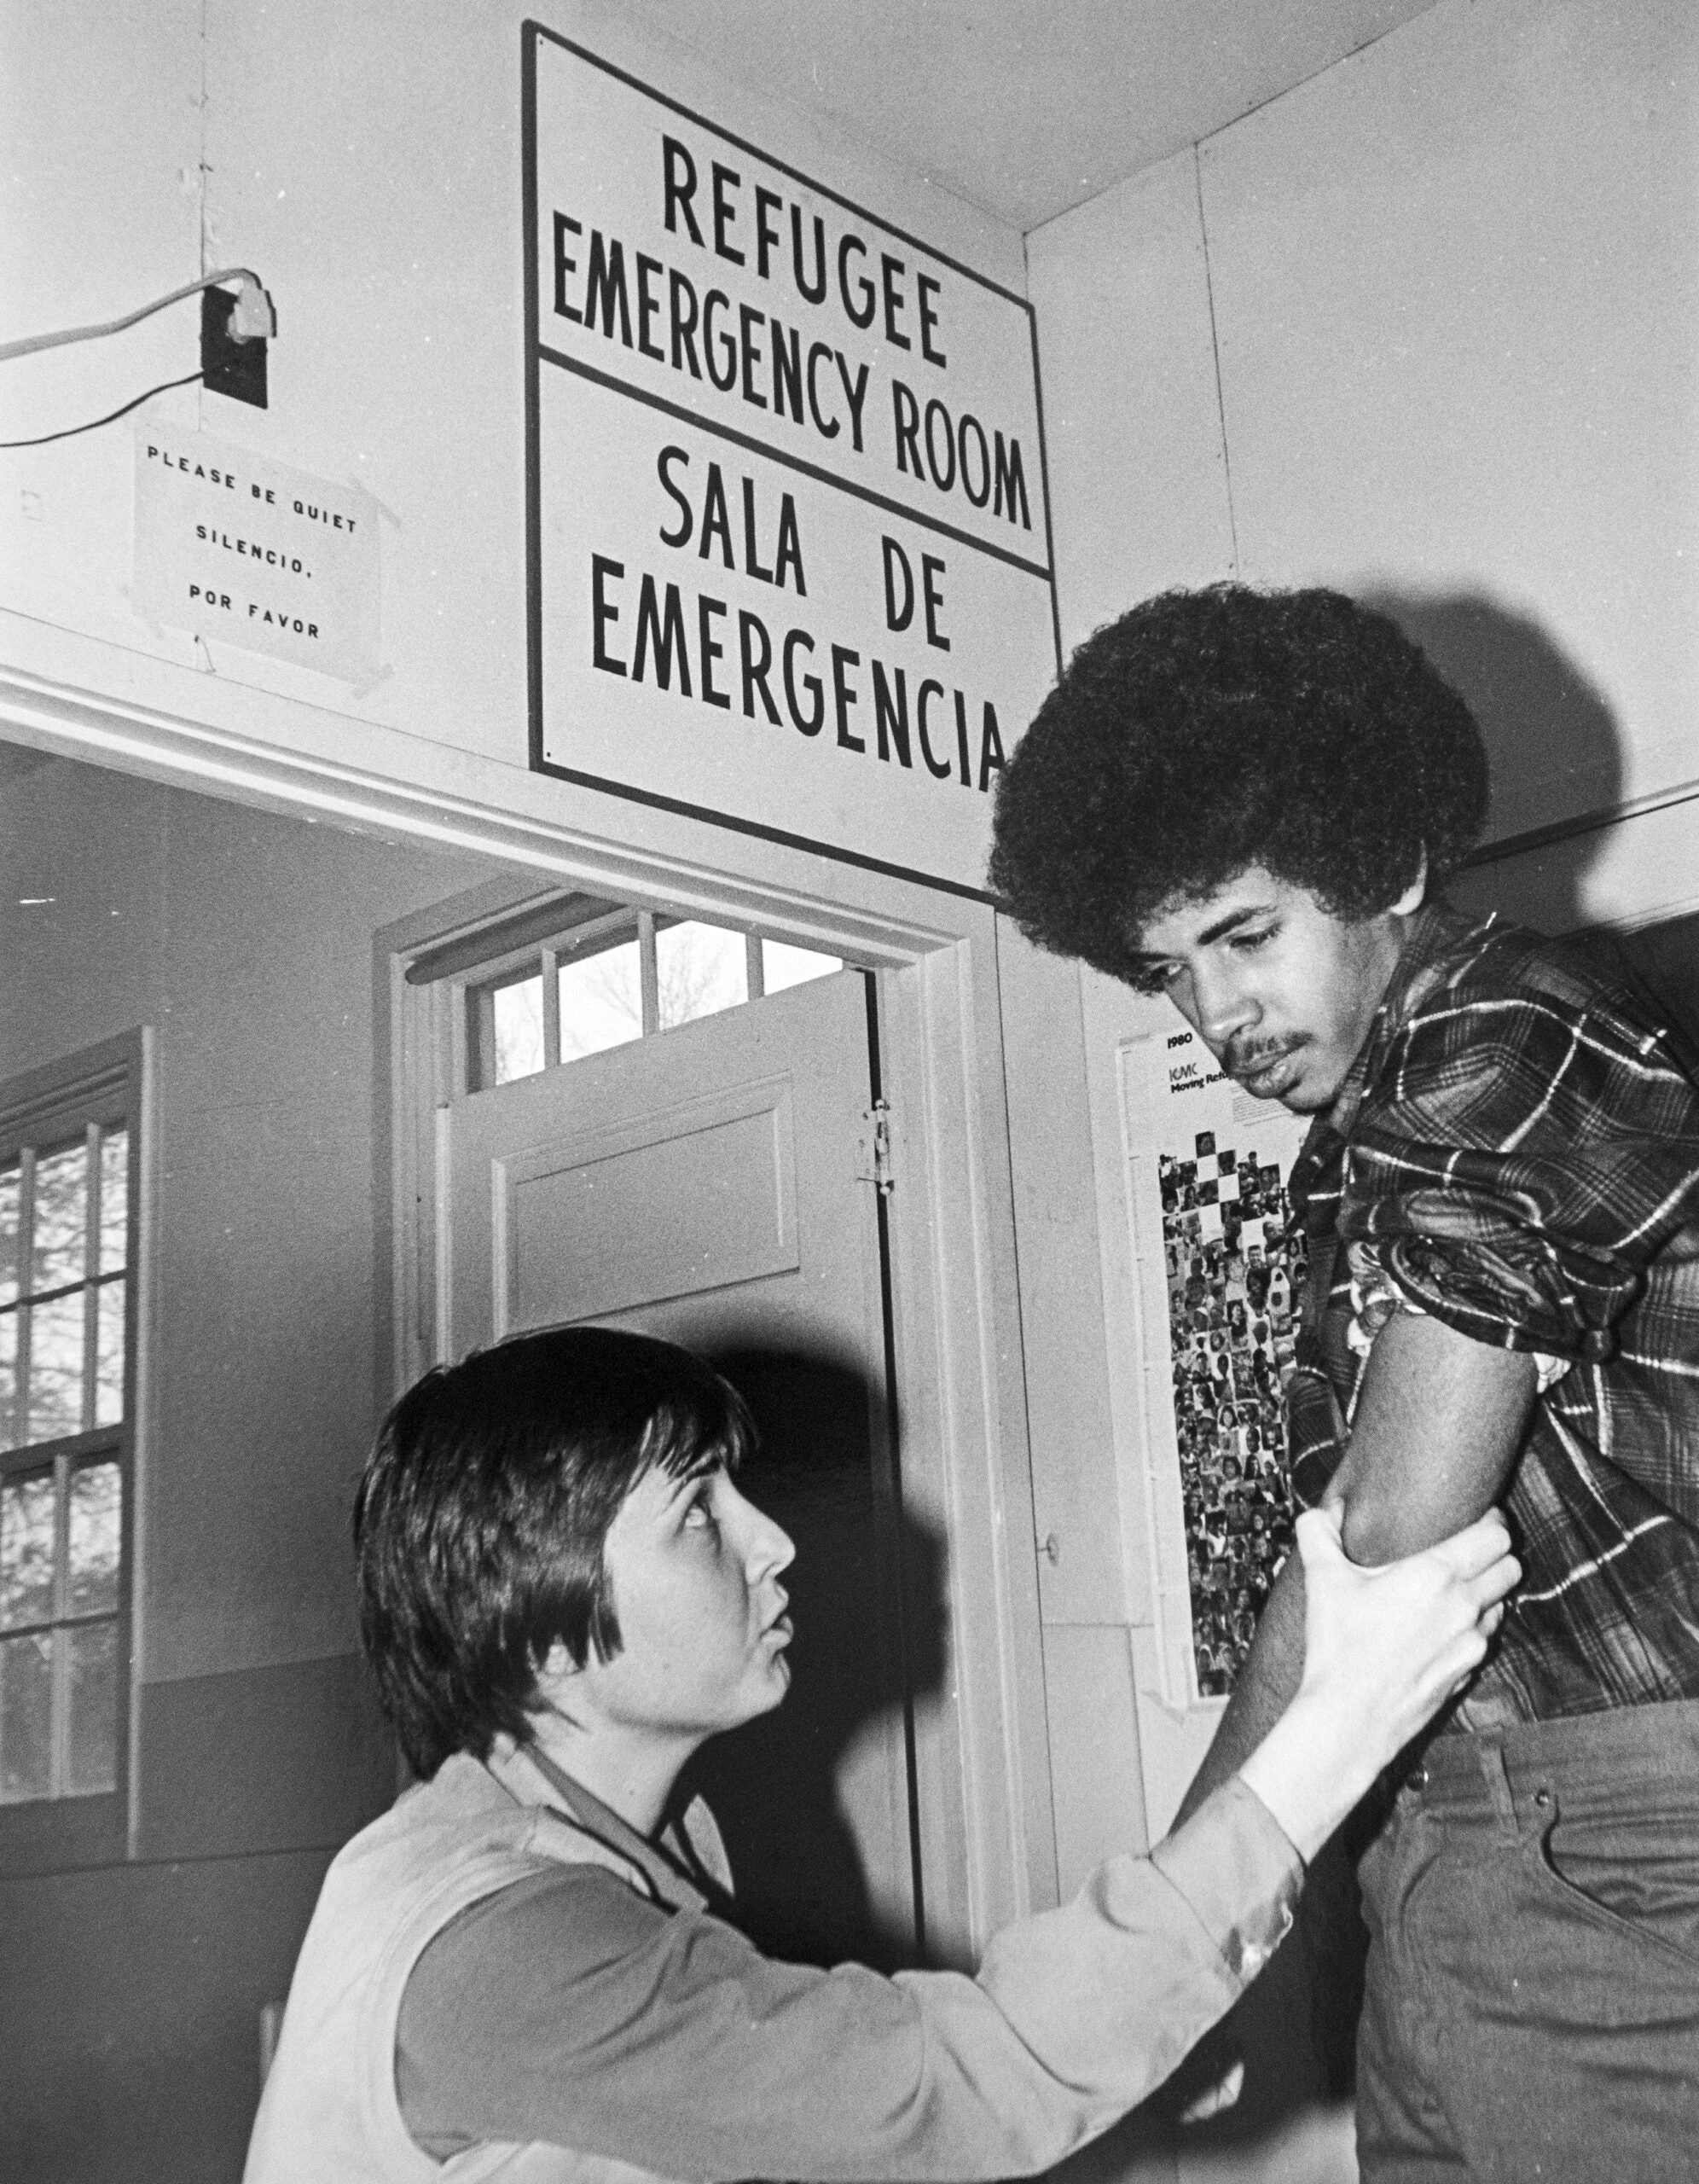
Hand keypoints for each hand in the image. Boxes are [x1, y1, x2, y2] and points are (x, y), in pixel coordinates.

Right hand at [1239, 1505, 1517, 1859]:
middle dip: (1497, 1553)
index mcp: (1435, 1574)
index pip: (1496, 1535)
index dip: (1492, 1520)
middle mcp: (1464, 1606)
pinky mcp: (1469, 1671)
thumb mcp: (1322, 1580)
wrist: (1349, 1717)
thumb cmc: (1337, 1647)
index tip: (1477, 1515)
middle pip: (1512, 1566)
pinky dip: (1475, 1626)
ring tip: (1457, 1587)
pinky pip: (1487, 1637)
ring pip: (1504, 1602)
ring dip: (1489, 1591)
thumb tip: (1324, 1509)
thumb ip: (1319, 1532)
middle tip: (1471, 1549)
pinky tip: (1445, 1626)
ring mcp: (1472, 1643)